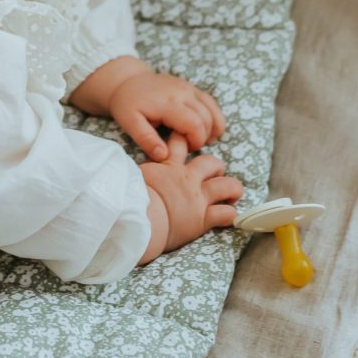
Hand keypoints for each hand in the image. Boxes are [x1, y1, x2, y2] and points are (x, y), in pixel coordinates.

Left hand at [110, 70, 224, 160]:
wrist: (127, 80)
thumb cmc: (127, 104)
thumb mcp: (129, 123)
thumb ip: (146, 139)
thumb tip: (163, 156)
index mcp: (168, 103)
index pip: (195, 125)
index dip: (195, 142)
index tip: (185, 150)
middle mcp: (182, 92)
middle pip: (207, 119)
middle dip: (203, 138)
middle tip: (188, 147)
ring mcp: (189, 87)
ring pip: (212, 110)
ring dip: (212, 129)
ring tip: (199, 140)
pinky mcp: (191, 87)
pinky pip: (211, 103)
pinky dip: (214, 118)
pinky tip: (207, 130)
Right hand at [139, 132, 242, 259]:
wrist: (139, 218)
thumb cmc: (130, 197)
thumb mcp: (131, 176)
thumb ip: (137, 171)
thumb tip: (123, 168)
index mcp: (168, 167)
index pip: (179, 145)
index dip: (185, 139)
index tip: (188, 139)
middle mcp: (187, 179)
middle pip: (210, 163)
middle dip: (216, 166)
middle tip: (215, 171)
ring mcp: (198, 198)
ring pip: (226, 186)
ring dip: (233, 188)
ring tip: (233, 192)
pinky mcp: (203, 219)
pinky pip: (225, 214)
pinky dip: (230, 214)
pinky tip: (231, 216)